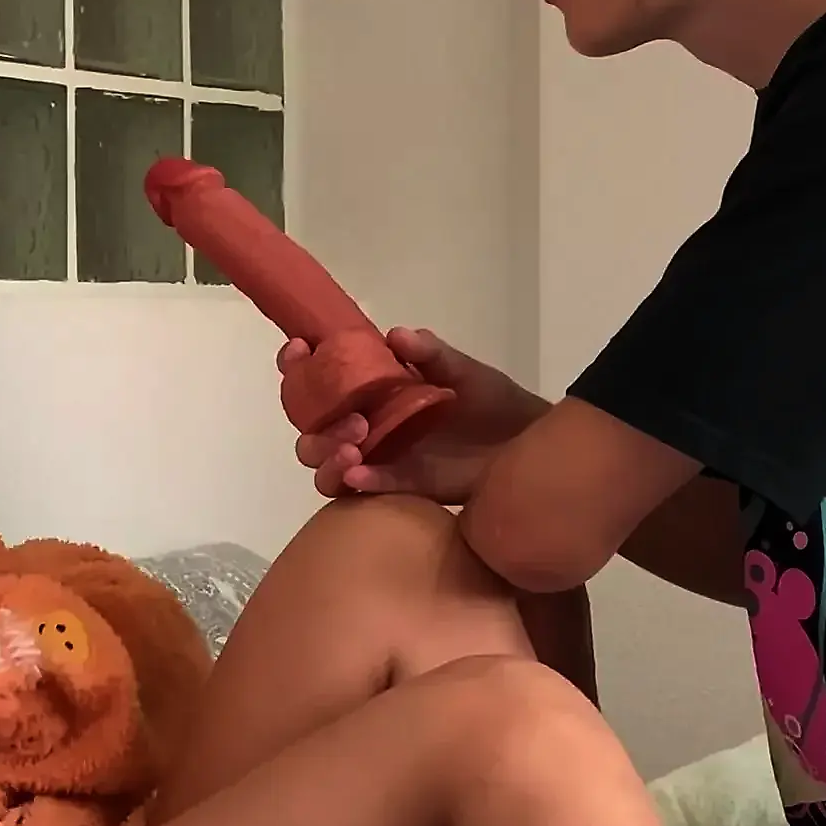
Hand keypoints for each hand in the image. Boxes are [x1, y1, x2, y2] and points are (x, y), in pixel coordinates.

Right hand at [289, 327, 546, 503]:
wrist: (528, 444)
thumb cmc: (492, 401)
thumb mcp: (462, 371)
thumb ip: (432, 353)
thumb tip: (396, 335)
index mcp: (373, 391)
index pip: (320, 379)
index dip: (298, 367)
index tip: (298, 352)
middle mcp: (367, 425)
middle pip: (312, 431)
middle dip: (317, 427)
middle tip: (354, 423)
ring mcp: (380, 459)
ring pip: (326, 466)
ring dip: (327, 457)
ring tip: (353, 452)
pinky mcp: (401, 488)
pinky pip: (366, 490)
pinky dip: (357, 483)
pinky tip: (360, 476)